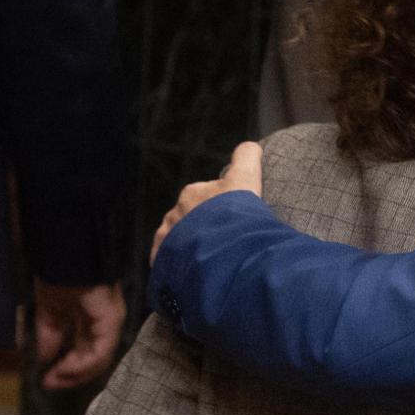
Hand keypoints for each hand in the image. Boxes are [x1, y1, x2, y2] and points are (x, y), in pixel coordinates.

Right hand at [33, 279, 124, 388]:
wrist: (67, 259)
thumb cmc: (60, 278)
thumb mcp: (50, 311)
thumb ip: (50, 334)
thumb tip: (44, 357)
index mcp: (93, 319)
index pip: (86, 351)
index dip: (68, 367)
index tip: (47, 379)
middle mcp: (105, 323)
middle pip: (95, 359)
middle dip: (72, 374)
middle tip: (49, 383)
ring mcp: (111, 322)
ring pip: (100, 359)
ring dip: (76, 373)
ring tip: (54, 378)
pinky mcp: (111, 320)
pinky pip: (101, 350)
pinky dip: (83, 363)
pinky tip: (64, 368)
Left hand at [150, 142, 263, 264]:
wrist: (221, 249)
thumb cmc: (233, 213)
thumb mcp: (246, 179)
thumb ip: (246, 158)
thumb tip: (250, 145)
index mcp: (192, 193)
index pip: (204, 196)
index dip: (219, 205)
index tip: (230, 217)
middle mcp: (175, 213)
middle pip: (189, 217)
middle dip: (202, 226)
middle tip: (223, 238)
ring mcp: (168, 237)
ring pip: (177, 239)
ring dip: (190, 245)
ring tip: (210, 257)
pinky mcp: (163, 259)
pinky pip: (168, 260)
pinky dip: (178, 263)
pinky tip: (193, 269)